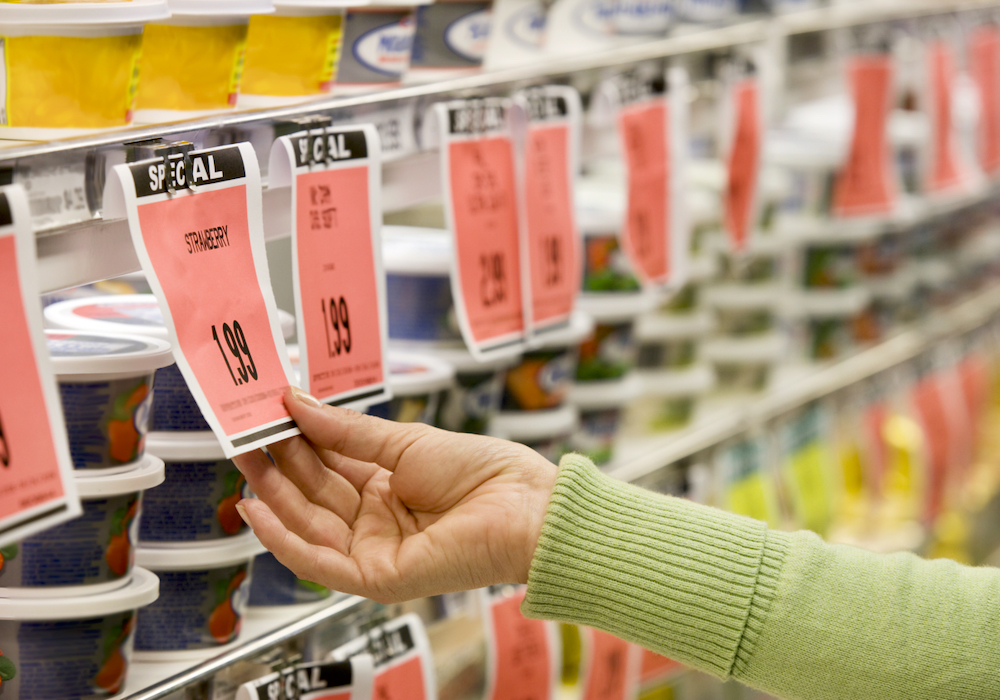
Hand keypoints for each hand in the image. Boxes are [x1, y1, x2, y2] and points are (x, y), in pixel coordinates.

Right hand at [232, 387, 558, 603]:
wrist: (526, 506)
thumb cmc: (484, 472)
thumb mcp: (405, 441)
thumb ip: (346, 431)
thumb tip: (297, 404)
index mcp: (387, 487)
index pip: (328, 464)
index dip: (295, 440)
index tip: (266, 413)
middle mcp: (377, 520)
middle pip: (314, 493)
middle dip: (277, 464)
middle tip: (243, 432)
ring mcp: (376, 549)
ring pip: (310, 524)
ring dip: (273, 494)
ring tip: (244, 458)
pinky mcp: (379, 576)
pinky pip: (320, 562)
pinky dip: (285, 539)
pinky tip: (257, 510)